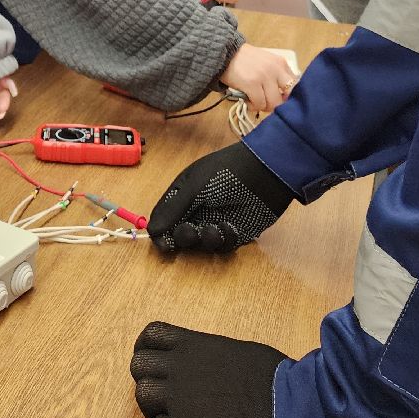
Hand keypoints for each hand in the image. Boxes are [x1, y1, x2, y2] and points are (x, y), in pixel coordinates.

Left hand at [131, 321, 288, 417]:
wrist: (286, 405)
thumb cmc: (272, 378)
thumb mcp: (237, 352)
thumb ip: (207, 354)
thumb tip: (202, 363)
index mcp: (194, 345)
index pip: (152, 335)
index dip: (147, 346)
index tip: (151, 355)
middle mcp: (180, 368)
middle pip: (139, 365)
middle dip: (147, 376)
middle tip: (163, 388)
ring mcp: (179, 399)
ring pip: (143, 395)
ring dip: (154, 403)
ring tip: (172, 409)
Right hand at [147, 141, 294, 252]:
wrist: (268, 173)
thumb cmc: (227, 172)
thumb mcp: (195, 186)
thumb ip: (173, 210)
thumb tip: (150, 231)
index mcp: (184, 192)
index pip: (165, 216)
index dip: (161, 231)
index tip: (162, 244)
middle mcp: (198, 208)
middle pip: (181, 234)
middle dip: (183, 237)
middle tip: (190, 233)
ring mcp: (217, 220)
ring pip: (202, 243)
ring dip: (205, 239)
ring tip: (214, 228)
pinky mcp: (236, 232)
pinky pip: (223, 245)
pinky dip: (224, 240)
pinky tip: (230, 228)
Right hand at [219, 44, 295, 112]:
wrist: (225, 52)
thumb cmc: (244, 60)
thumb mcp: (266, 63)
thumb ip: (277, 75)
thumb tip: (284, 96)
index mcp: (281, 64)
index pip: (296, 85)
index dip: (289, 97)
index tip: (280, 100)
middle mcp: (275, 69)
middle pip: (287, 97)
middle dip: (278, 104)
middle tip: (268, 104)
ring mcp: (264, 77)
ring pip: (273, 103)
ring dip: (263, 106)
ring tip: (255, 101)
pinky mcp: (252, 84)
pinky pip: (259, 104)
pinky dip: (253, 106)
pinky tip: (248, 100)